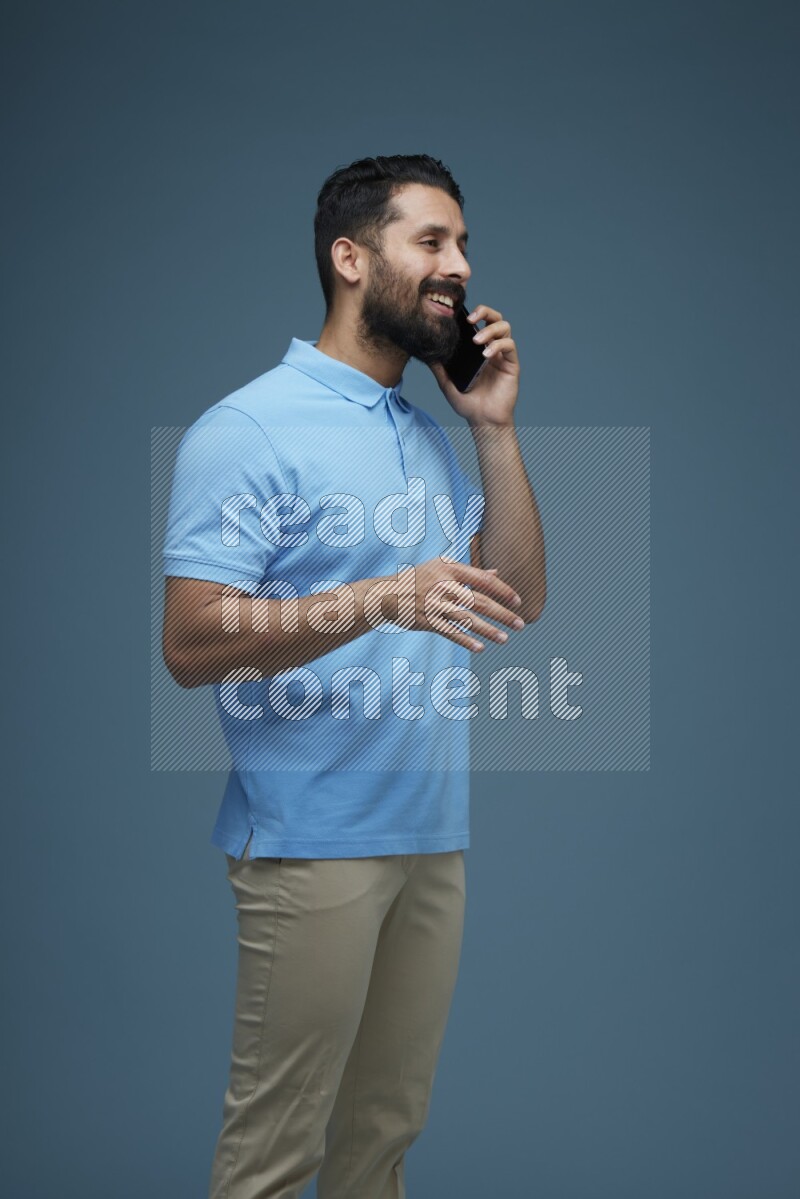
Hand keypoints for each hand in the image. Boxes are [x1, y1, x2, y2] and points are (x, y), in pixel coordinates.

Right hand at [393, 556, 525, 652]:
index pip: (483, 579)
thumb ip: (468, 571)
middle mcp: (443, 586)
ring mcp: (435, 604)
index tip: (518, 601)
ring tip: (505, 638)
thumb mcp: (441, 567)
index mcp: (449, 569)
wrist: (386, 594)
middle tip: (520, 623)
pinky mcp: (427, 621)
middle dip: (502, 614)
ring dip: (488, 630)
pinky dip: (465, 640)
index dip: (503, 590)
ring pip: (467, 619)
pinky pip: (450, 632)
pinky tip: (480, 648)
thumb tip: (496, 573)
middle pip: (480, 601)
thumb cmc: (418, 578)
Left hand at [428, 303, 519, 426]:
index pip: (479, 322)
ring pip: (504, 327)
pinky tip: (486, 354)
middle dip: (484, 312)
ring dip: (490, 329)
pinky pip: (509, 345)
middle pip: (494, 318)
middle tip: (471, 319)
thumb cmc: (468, 403)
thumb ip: (438, 368)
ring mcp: (502, 355)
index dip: (472, 313)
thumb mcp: (447, 384)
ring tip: (477, 340)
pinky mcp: (511, 364)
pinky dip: (497, 345)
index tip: (458, 315)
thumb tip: (426, 352)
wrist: (482, 420)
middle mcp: (492, 348)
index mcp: (478, 349)